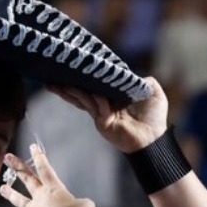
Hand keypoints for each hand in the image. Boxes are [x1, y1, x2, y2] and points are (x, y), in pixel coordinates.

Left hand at [0, 143, 94, 206]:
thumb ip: (83, 203)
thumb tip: (83, 205)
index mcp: (53, 188)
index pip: (45, 169)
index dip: (39, 157)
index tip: (32, 147)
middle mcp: (41, 196)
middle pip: (27, 178)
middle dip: (18, 166)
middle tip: (7, 157)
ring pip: (20, 199)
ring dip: (10, 193)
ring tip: (1, 189)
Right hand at [48, 76, 168, 153]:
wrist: (155, 138)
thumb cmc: (155, 117)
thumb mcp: (153, 92)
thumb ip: (144, 80)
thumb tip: (133, 75)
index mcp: (112, 98)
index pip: (93, 87)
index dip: (83, 79)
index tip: (72, 69)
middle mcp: (103, 106)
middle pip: (81, 94)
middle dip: (66, 87)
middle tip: (51, 79)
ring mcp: (101, 115)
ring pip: (84, 100)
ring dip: (72, 91)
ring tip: (58, 85)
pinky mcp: (104, 123)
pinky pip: (98, 107)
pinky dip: (96, 99)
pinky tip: (91, 92)